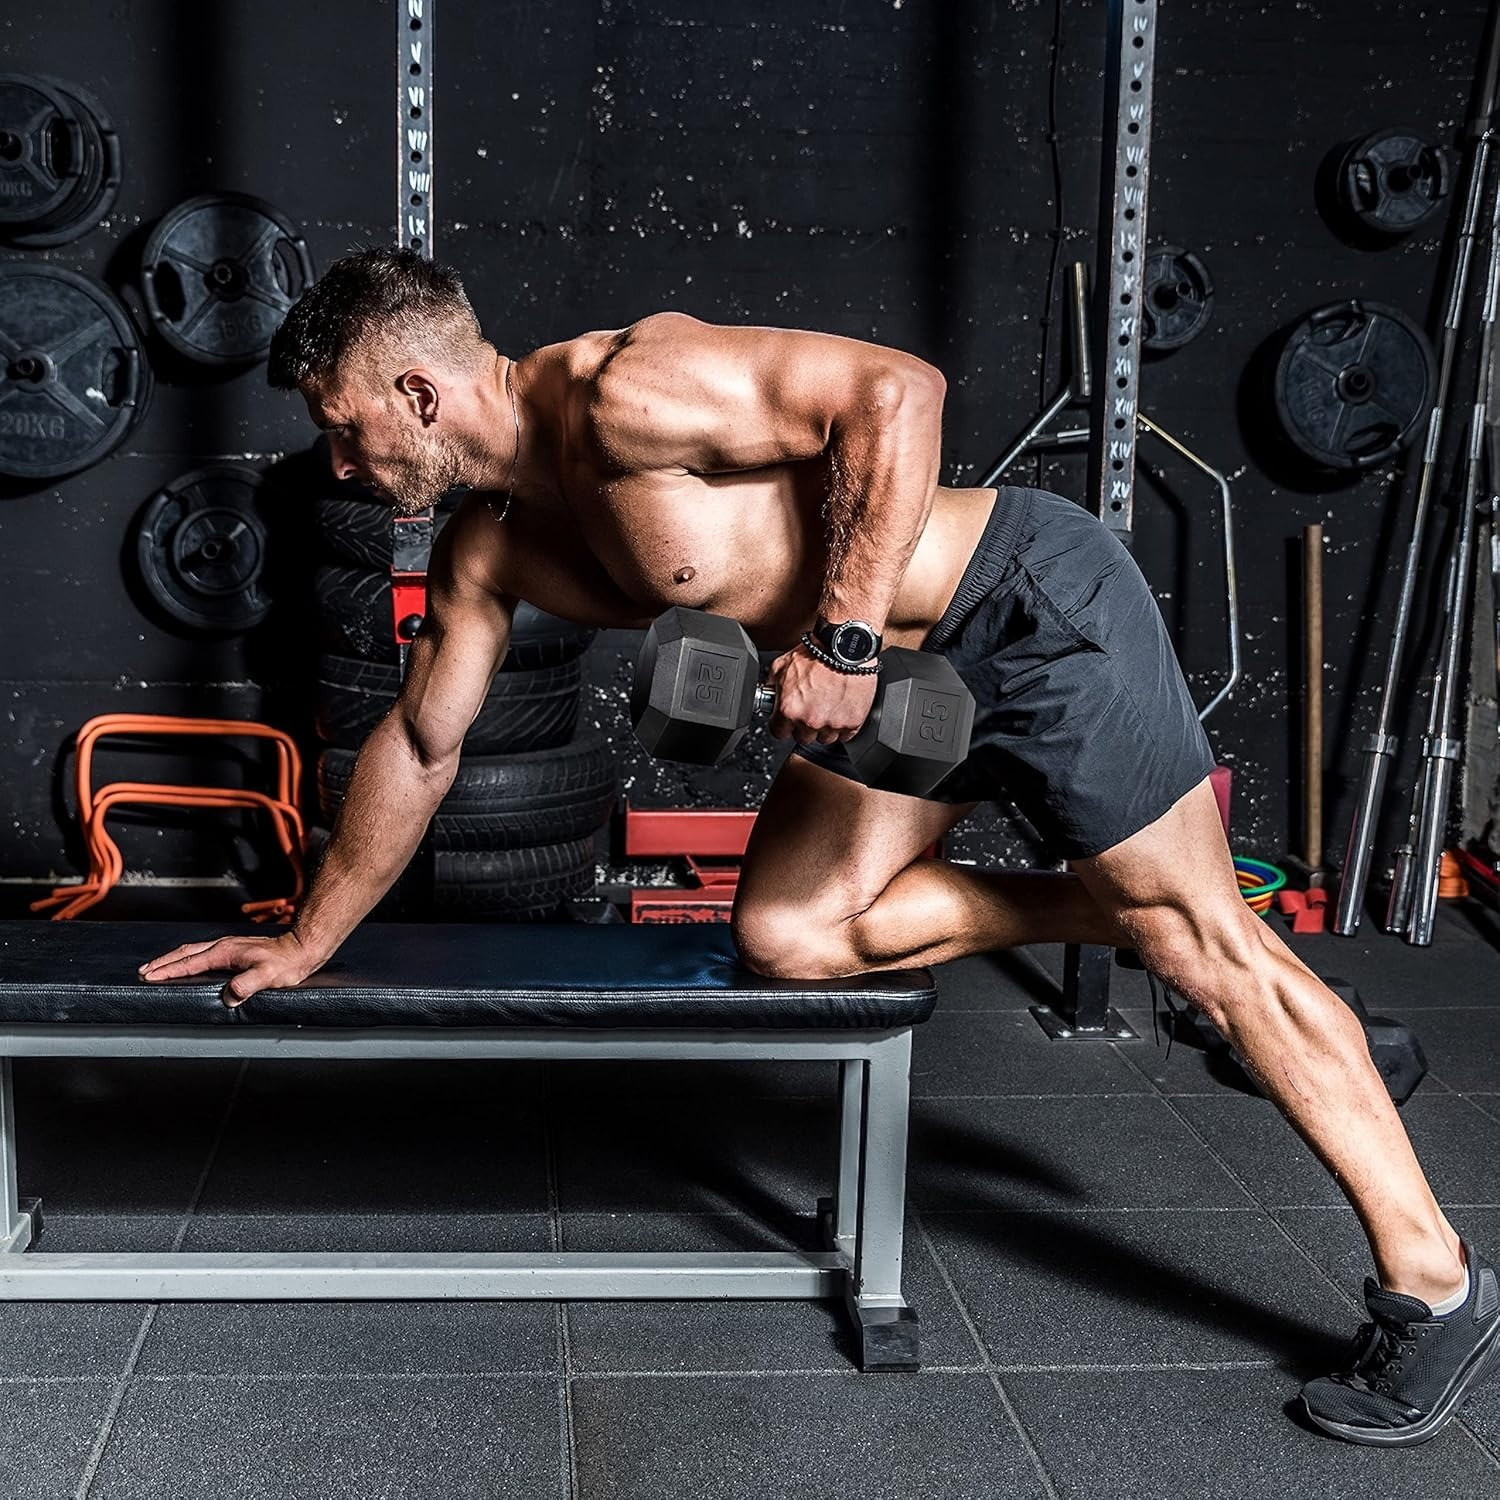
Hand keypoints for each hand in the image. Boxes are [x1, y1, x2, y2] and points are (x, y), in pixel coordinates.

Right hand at [137, 931, 324, 1008]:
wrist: (302, 949)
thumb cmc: (287, 963)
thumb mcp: (268, 976)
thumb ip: (247, 985)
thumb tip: (230, 996)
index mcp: (225, 952)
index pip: (190, 962)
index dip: (169, 970)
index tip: (150, 976)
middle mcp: (223, 946)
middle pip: (185, 953)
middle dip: (162, 962)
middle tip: (143, 971)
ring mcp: (228, 946)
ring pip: (193, 950)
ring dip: (172, 958)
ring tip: (156, 966)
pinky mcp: (234, 949)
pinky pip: (202, 952)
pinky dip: (187, 957)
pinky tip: (187, 963)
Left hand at [765, 644, 878, 744]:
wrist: (845, 647)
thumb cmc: (816, 653)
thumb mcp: (782, 664)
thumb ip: (771, 684)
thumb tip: (768, 693)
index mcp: (789, 709)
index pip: (779, 733)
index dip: (782, 725)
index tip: (787, 720)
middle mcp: (809, 720)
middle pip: (803, 738)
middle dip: (804, 725)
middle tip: (811, 708)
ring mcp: (832, 723)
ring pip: (824, 738)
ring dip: (825, 727)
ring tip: (828, 706)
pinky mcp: (852, 722)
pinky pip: (845, 735)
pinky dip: (843, 725)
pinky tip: (841, 709)